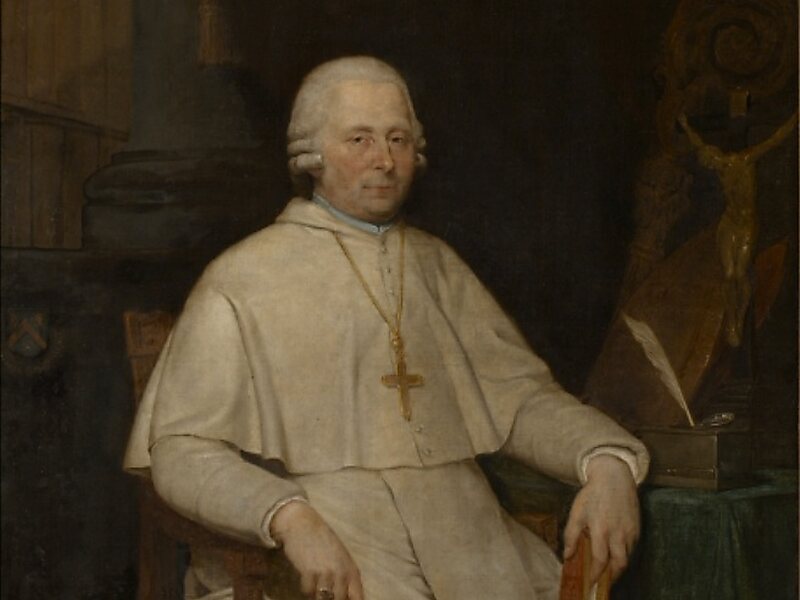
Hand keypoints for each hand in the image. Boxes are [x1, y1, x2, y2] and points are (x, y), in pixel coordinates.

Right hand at [270, 501, 363, 598]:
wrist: (302, 524)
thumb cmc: (323, 542)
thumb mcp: (340, 559)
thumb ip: (345, 578)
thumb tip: (348, 597)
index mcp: (351, 570)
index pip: (357, 598)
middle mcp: (341, 572)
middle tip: (325, 594)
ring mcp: (325, 573)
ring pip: (323, 599)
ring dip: (317, 596)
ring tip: (315, 588)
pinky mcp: (309, 572)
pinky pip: (307, 592)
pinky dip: (306, 590)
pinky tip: (306, 579)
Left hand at [563, 455, 639, 582]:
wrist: (614, 477)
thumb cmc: (593, 494)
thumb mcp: (577, 512)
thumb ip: (571, 535)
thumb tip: (568, 556)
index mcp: (601, 529)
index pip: (600, 560)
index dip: (595, 574)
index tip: (590, 582)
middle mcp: (618, 533)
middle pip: (619, 564)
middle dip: (611, 577)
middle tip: (602, 582)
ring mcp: (630, 531)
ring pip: (627, 558)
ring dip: (618, 567)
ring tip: (607, 571)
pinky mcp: (637, 528)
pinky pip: (633, 548)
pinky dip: (624, 555)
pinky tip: (615, 555)